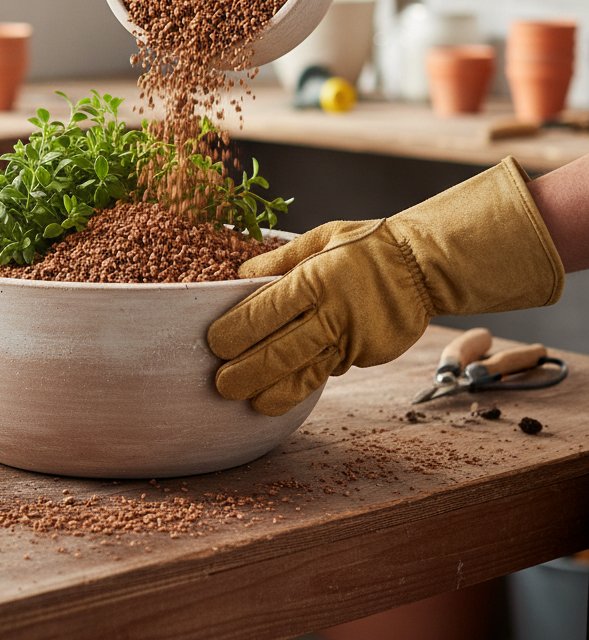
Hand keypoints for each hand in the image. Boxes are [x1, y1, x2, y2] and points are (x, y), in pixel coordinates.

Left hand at [207, 157, 563, 415]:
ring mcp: (352, 339)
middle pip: (280, 351)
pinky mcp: (367, 355)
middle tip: (220, 384)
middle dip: (246, 372)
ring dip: (273, 392)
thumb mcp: (322, 237)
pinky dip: (304, 383)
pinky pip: (329, 371)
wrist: (426, 266)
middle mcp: (333, 312)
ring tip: (248, 402)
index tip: (214, 344)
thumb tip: (239, 272)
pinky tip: (280, 393)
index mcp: (316, 278)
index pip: (266, 311)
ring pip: (305, 374)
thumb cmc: (367, 246)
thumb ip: (280, 258)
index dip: (236, 331)